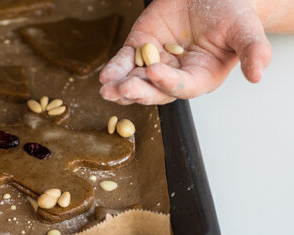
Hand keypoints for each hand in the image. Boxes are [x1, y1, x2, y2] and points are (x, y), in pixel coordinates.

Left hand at [99, 0, 271, 104]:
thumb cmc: (231, 14)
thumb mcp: (245, 30)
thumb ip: (253, 52)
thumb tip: (258, 75)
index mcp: (202, 77)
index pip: (183, 86)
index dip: (168, 81)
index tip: (155, 72)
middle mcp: (176, 75)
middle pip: (155, 89)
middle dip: (139, 91)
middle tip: (123, 90)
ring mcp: (155, 63)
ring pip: (135, 80)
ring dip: (120, 87)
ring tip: (107, 89)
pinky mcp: (139, 49)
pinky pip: (124, 63)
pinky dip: (114, 69)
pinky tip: (104, 76)